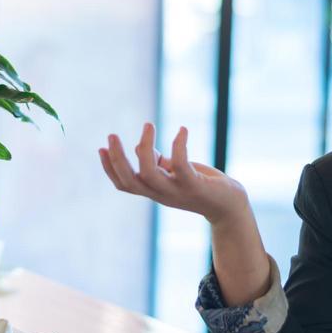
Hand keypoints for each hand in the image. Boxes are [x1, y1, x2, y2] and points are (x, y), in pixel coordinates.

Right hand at [99, 123, 248, 224]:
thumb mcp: (176, 174)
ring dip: (145, 148)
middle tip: (111, 135)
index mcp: (154, 191)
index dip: (109, 168)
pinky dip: (178, 146)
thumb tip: (139, 147)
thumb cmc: (202, 186)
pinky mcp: (195, 185)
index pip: (124, 184)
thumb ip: (158, 163)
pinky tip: (182, 130)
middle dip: (117, 159)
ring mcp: (177, 191)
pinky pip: (181, 166)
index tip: (101, 148)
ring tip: (149, 124)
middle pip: (131, 180)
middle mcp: (161, 194)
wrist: (230, 207)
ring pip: (149, 174)